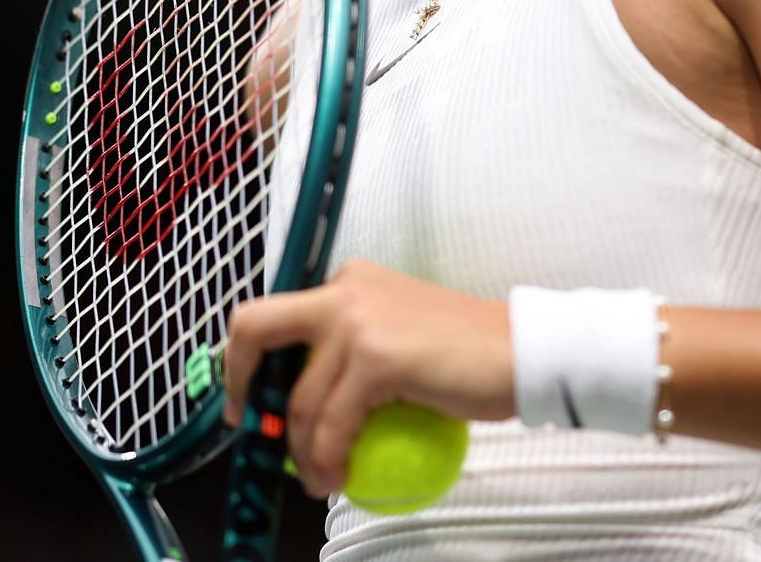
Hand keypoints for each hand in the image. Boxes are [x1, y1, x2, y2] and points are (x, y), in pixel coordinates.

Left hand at [223, 259, 512, 496]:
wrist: (523, 350)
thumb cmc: (471, 352)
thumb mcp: (400, 335)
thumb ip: (355, 350)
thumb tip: (312, 396)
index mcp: (349, 282)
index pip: (277, 315)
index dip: (249, 361)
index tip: (249, 399)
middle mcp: (344, 290)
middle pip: (256, 327)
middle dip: (237, 379)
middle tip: (248, 426)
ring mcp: (357, 320)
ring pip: (298, 399)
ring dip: (300, 451)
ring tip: (318, 478)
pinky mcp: (376, 357)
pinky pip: (332, 424)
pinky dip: (328, 459)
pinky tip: (338, 478)